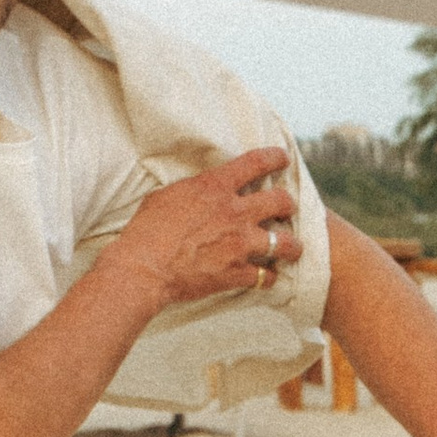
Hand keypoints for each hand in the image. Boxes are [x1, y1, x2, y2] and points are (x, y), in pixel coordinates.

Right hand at [102, 148, 302, 312]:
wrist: (144, 269)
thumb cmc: (147, 231)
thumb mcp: (168, 195)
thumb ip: (192, 190)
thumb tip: (196, 191)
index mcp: (216, 186)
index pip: (257, 163)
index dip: (275, 158)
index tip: (282, 159)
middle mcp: (235, 212)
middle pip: (280, 201)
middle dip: (288, 205)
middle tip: (287, 210)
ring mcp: (239, 244)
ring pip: (283, 242)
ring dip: (291, 245)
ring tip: (293, 249)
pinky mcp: (236, 273)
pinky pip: (265, 277)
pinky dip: (268, 278)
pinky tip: (267, 278)